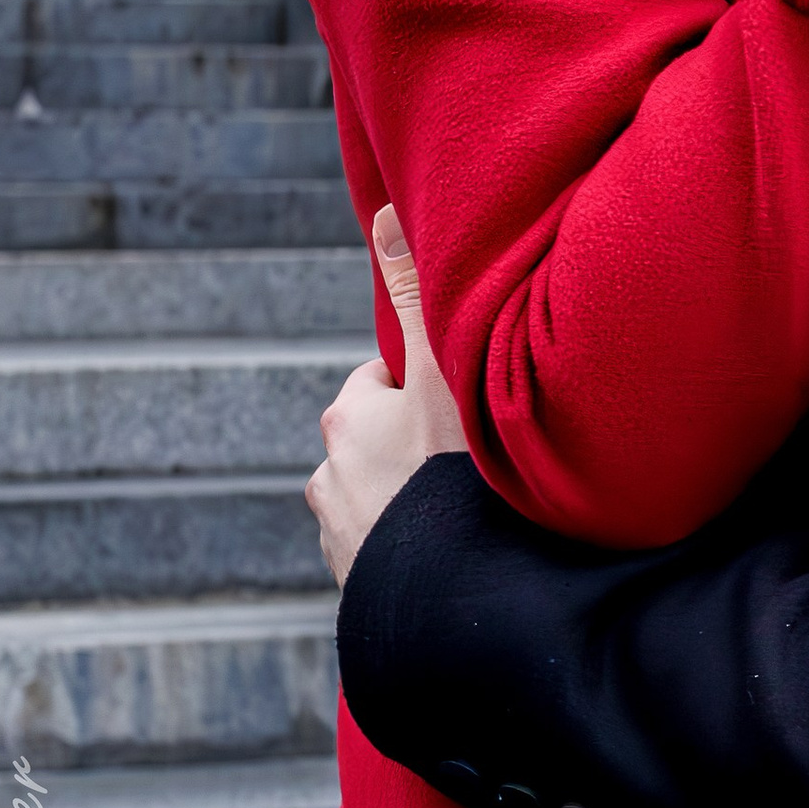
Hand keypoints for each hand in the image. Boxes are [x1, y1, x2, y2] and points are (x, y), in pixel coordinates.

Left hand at [307, 207, 470, 588]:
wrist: (451, 597)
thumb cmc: (453, 478)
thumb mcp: (441, 370)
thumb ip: (418, 291)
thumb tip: (384, 210)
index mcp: (345, 421)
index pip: (387, 381)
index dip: (432, 385)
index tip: (471, 403)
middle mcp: (329, 478)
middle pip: (386, 439)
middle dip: (424, 444)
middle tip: (480, 457)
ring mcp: (343, 538)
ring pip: (390, 497)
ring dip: (421, 500)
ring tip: (474, 510)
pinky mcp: (361, 587)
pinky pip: (395, 550)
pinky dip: (421, 546)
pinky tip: (459, 549)